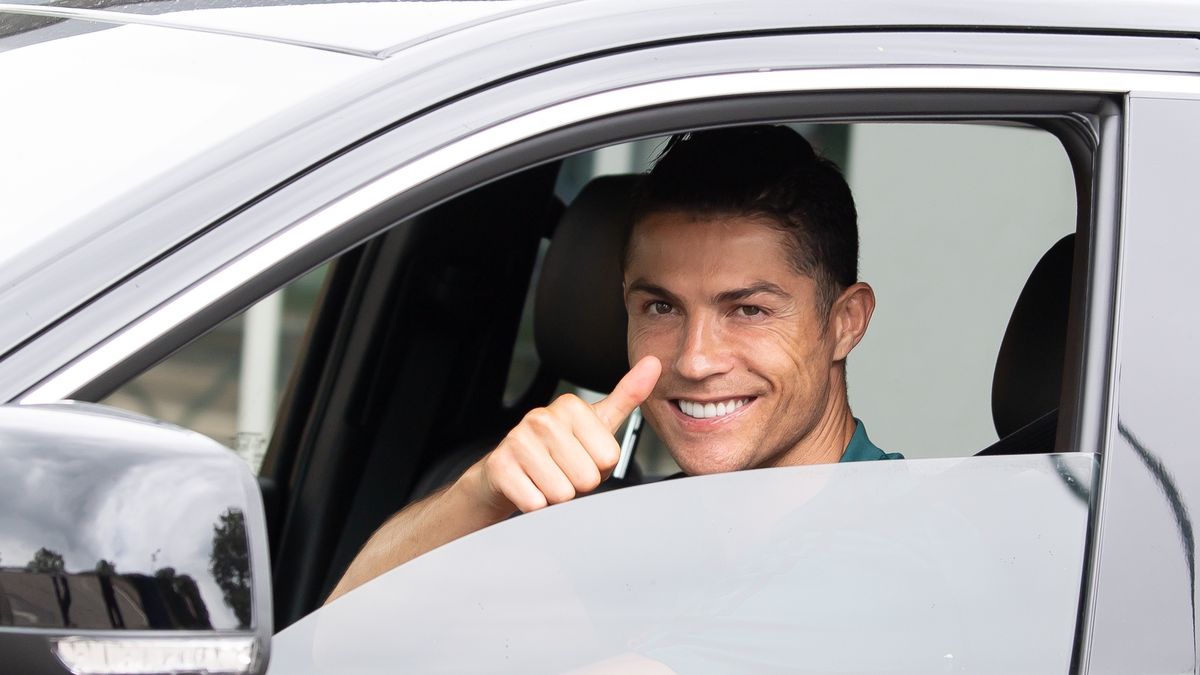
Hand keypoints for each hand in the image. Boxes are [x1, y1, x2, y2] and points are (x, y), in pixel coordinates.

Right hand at [465, 355, 661, 513]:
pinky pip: (536, 503)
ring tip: (546, 479)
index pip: (610, 458)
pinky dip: (536, 506)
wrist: (506, 471)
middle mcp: (542, 417)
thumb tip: (653, 363)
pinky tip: (529, 488)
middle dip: (579, 485)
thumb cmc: (558, 449)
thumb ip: (628, 396)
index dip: (599, 468)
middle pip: (587, 478)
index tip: (582, 457)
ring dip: (557, 497)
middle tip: (563, 471)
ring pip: (562, 493)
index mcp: (570, 406)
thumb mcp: (597, 422)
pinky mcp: (500, 467)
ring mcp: (518, 441)